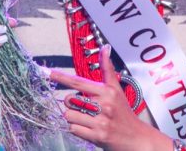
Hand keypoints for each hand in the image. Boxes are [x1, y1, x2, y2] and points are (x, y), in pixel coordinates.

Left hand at [50, 45, 172, 150]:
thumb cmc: (123, 112)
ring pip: (70, 115)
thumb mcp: (117, 89)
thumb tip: (105, 47)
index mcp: (107, 91)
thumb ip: (108, 69)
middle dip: (72, 104)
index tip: (49, 73)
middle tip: (85, 108)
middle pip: (71, 100)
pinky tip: (88, 128)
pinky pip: (74, 129)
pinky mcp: (97, 136)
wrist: (136, 137)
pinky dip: (77, 129)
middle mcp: (104, 104)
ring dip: (74, 118)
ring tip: (87, 119)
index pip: (79, 82)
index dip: (62, 77)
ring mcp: (101, 121)